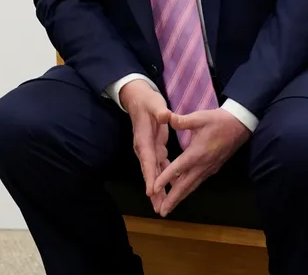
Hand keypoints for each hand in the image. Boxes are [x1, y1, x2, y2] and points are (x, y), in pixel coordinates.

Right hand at [119, 80, 170, 213]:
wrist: (138, 99)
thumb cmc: (147, 101)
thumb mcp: (155, 103)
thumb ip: (160, 111)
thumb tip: (165, 116)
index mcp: (144, 139)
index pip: (147, 160)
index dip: (150, 176)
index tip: (151, 191)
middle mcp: (144, 148)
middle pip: (149, 172)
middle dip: (153, 191)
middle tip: (158, 208)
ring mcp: (148, 150)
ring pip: (153, 173)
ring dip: (158, 189)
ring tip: (162, 205)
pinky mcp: (153, 149)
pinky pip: (158, 167)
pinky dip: (162, 179)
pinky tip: (169, 189)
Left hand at [151, 108, 250, 216]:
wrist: (240, 125)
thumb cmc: (219, 120)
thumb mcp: (199, 117)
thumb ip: (182, 120)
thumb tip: (166, 117)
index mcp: (197, 153)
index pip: (178, 168)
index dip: (165, 179)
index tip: (154, 189)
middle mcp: (203, 165)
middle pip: (185, 185)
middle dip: (173, 199)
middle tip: (162, 211)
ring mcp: (209, 168)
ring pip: (192, 186)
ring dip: (180, 197)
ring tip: (169, 207)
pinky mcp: (212, 168)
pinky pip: (197, 182)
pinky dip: (188, 189)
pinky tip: (180, 191)